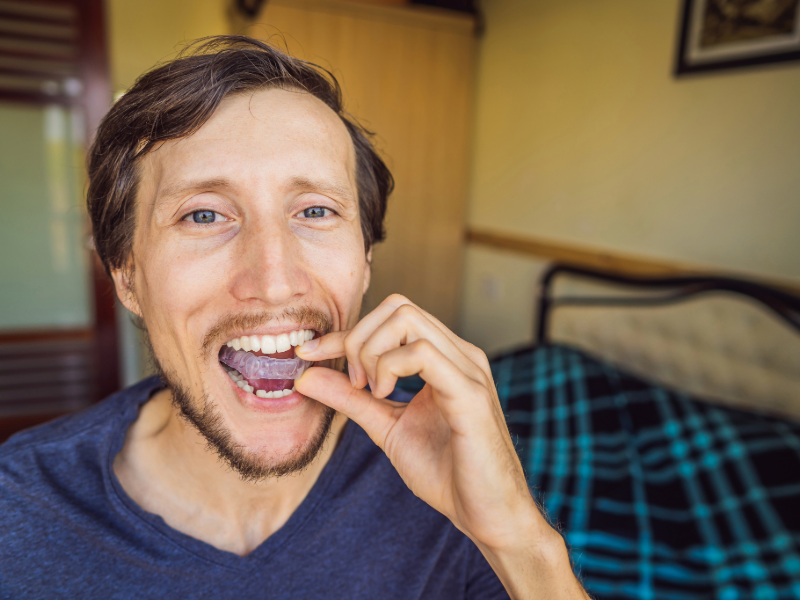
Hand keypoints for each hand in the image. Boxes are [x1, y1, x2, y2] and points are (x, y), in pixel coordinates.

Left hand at [295, 294, 537, 549]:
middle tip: (354, 383)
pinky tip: (385, 395)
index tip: (308, 354)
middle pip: (397, 307)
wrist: (487, 513)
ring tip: (371, 391)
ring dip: (371, 352)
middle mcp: (460, 354)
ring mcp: (468, 369)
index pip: (390, 318)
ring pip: (407, 318)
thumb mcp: (386, 426)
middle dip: (358, 338)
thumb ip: (351, 398)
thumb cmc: (446, 471)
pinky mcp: (470, 393)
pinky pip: (422, 353)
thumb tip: (305, 376)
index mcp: (445, 358)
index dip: (343, 333)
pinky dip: (390, 367)